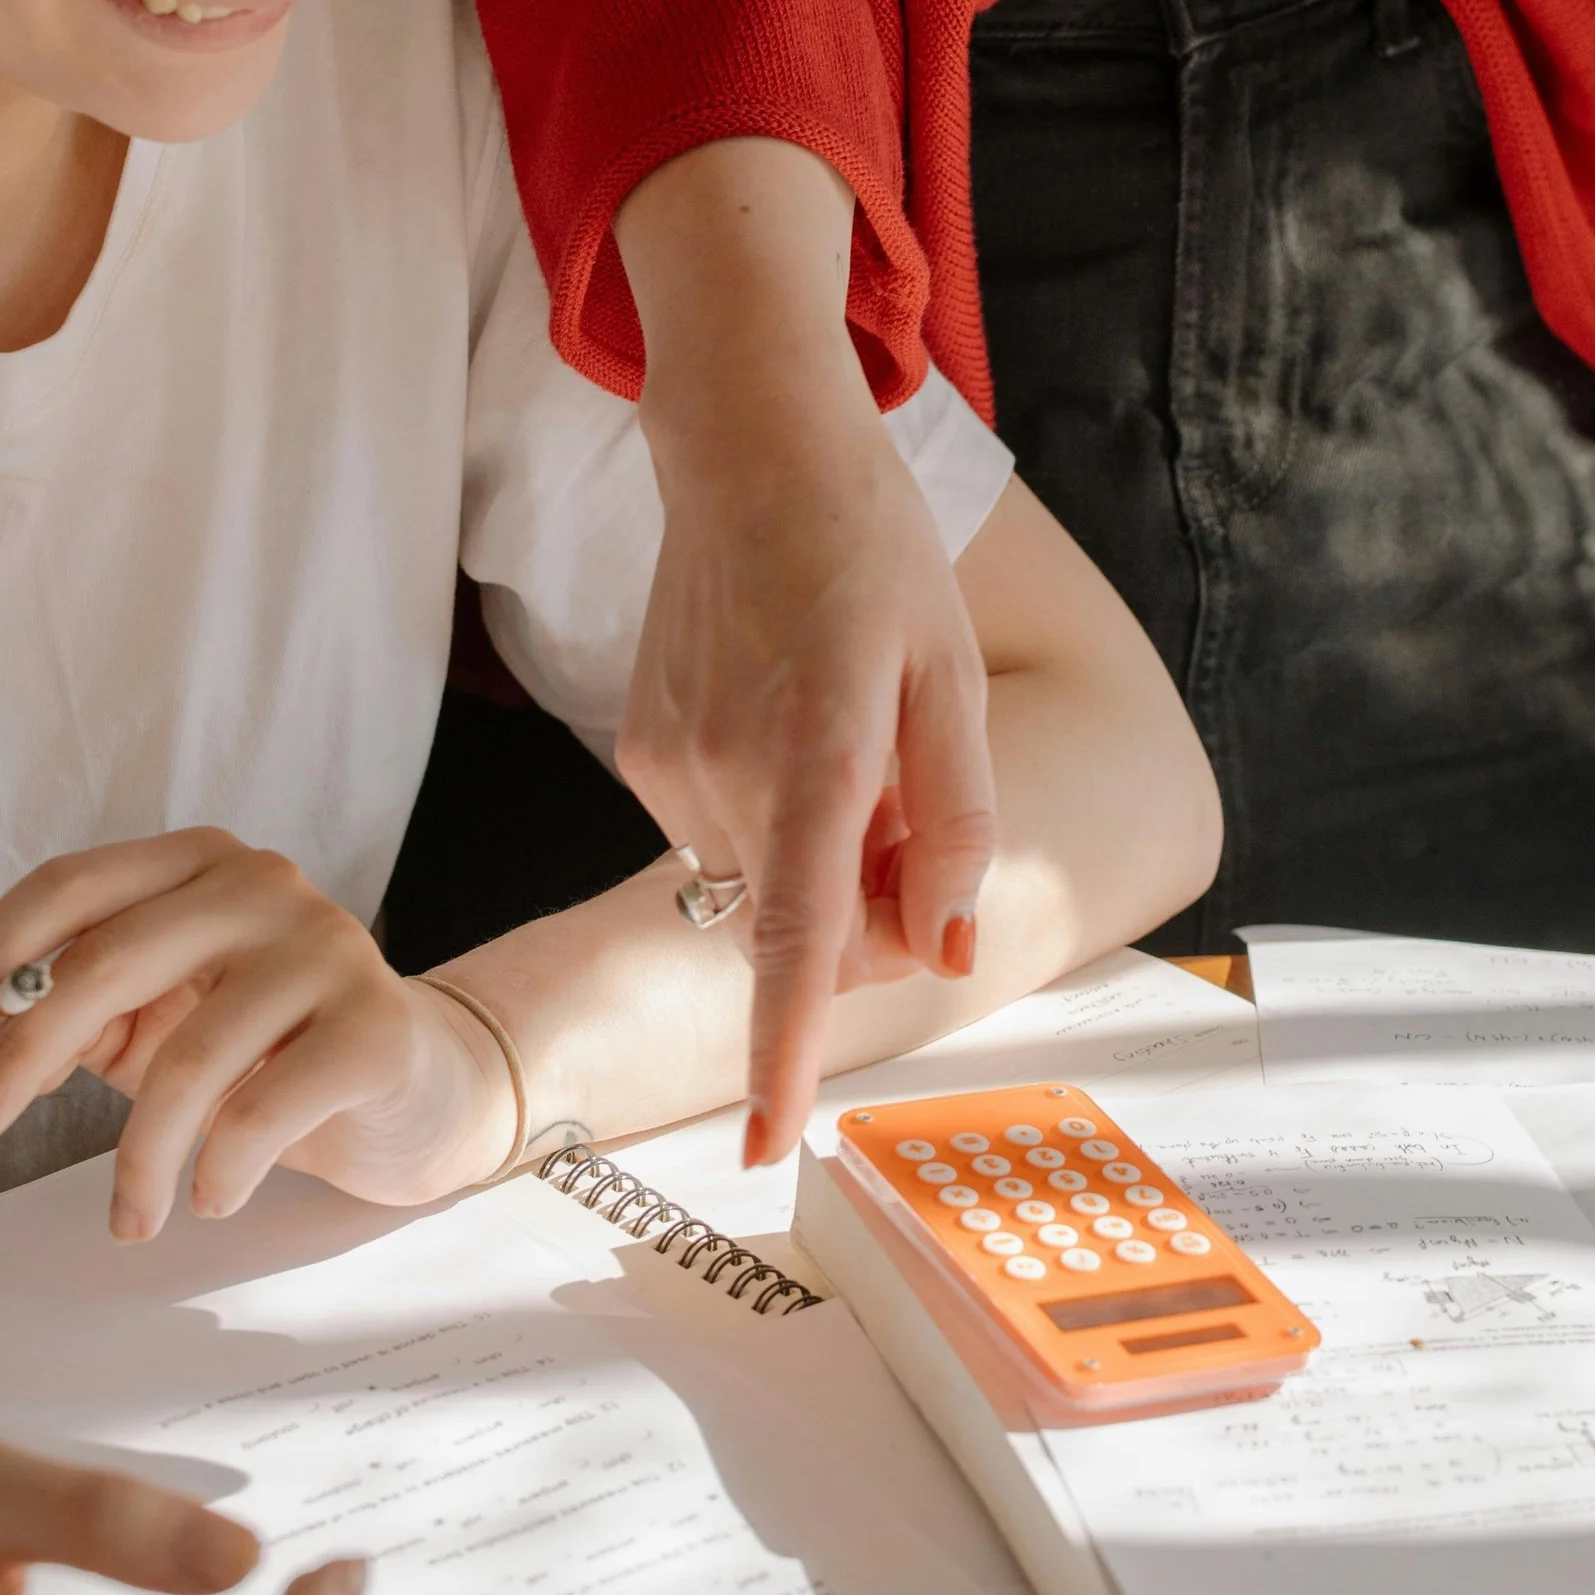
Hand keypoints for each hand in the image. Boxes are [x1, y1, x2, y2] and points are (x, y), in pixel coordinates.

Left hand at [0, 834, 515, 1238]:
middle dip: (17, 1060)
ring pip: (187, 1056)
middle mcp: (263, 885)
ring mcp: (326, 946)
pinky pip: (263, 1109)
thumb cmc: (269, 1052)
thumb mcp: (165, 1020)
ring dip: (136, 1160)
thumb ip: (87, 1011)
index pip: (74, 884)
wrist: (420, 1087)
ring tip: (129, 1219)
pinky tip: (213, 1194)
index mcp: (200, 865)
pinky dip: (218, 1169)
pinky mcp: (375, 1024)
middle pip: (108, 962)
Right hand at [622, 384, 994, 1165]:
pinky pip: (723, 834)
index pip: (794, 939)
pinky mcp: (641, 751)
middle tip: (916, 808)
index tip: (769, 1144)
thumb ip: (954, 819)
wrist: (748, 450)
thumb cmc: (870, 552)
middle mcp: (725, 773)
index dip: (782, 1051)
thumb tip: (944, 949)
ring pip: (763, 885)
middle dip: (871, 914)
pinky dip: (772, 816)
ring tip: (851, 737)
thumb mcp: (951, 675)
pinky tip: (790, 715)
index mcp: (817, 754)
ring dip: (821, 859)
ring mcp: (669, 765)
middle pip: (806, 928)